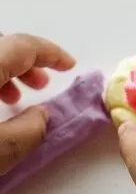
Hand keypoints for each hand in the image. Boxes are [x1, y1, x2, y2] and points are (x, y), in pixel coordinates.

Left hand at [0, 33, 74, 174]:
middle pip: (2, 44)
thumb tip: (43, 117)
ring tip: (14, 99)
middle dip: (26, 61)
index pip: (23, 46)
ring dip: (5, 69)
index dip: (51, 53)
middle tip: (42, 85)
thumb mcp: (0, 149)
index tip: (69, 66)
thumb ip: (30, 130)